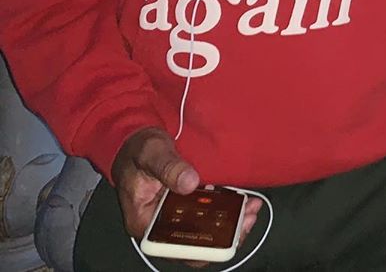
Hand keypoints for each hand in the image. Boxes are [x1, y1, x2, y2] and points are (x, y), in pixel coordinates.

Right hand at [111, 127, 262, 266]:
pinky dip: (225, 210)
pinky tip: (242, 200)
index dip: (202, 247)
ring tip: (250, 208)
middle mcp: (159, 225)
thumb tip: (190, 183)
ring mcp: (173, 216)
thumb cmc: (137, 149)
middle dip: (224, 235)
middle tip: (247, 217)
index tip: (225, 234)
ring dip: (228, 223)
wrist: (134, 139)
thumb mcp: (151, 153)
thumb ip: (168, 167)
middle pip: (193, 243)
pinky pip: (206, 214)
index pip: (174, 248)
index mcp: (144, 222)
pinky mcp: (184, 204)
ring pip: (203, 231)